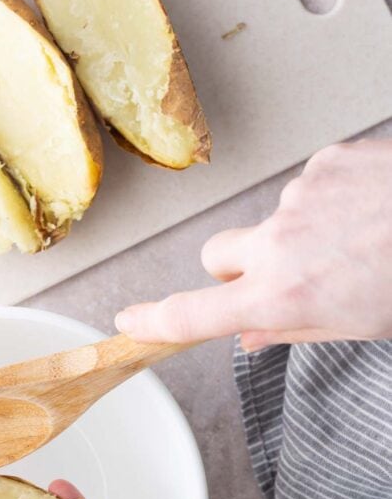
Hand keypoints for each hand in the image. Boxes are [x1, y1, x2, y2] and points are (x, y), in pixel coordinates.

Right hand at [115, 139, 391, 348]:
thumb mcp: (359, 328)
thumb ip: (292, 328)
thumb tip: (251, 334)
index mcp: (283, 296)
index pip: (192, 313)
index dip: (154, 320)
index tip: (130, 321)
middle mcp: (279, 244)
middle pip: (217, 256)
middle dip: (238, 269)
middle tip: (284, 277)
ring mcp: (298, 198)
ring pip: (271, 222)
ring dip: (297, 235)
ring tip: (356, 241)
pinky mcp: (324, 163)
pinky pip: (306, 189)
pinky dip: (328, 203)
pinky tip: (368, 211)